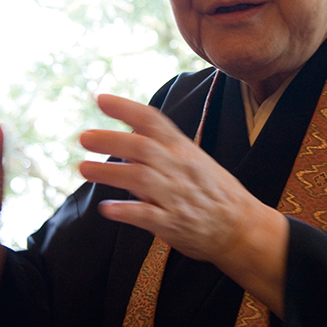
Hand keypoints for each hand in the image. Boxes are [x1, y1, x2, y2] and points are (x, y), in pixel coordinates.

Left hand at [78, 94, 287, 313]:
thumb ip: (159, 149)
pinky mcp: (174, 224)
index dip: (126, 108)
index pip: (153, 121)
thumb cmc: (212, 191)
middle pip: (141, 147)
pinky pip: (148, 215)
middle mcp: (178, 168)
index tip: (101, 99)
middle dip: (111, 139)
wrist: (242, 228)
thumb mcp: (191, 160)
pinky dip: (126, 211)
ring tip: (83, 169)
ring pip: (140, 178)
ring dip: (110, 172)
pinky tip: (107, 209)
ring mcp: (176, 196)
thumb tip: (123, 138)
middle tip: (83, 137)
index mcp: (183, 149)